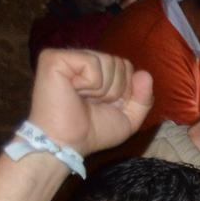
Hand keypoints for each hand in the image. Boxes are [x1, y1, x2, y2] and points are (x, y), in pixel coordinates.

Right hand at [26, 49, 152, 157]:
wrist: (67, 143)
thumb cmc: (93, 132)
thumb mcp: (128, 118)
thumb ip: (143, 99)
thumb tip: (145, 73)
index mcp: (96, 72)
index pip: (127, 67)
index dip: (125, 91)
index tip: (106, 105)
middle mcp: (81, 61)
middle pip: (120, 62)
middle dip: (114, 90)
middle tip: (92, 103)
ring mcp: (67, 57)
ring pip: (109, 61)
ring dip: (102, 89)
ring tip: (83, 98)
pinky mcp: (53, 57)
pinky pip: (92, 62)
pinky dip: (90, 83)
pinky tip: (74, 90)